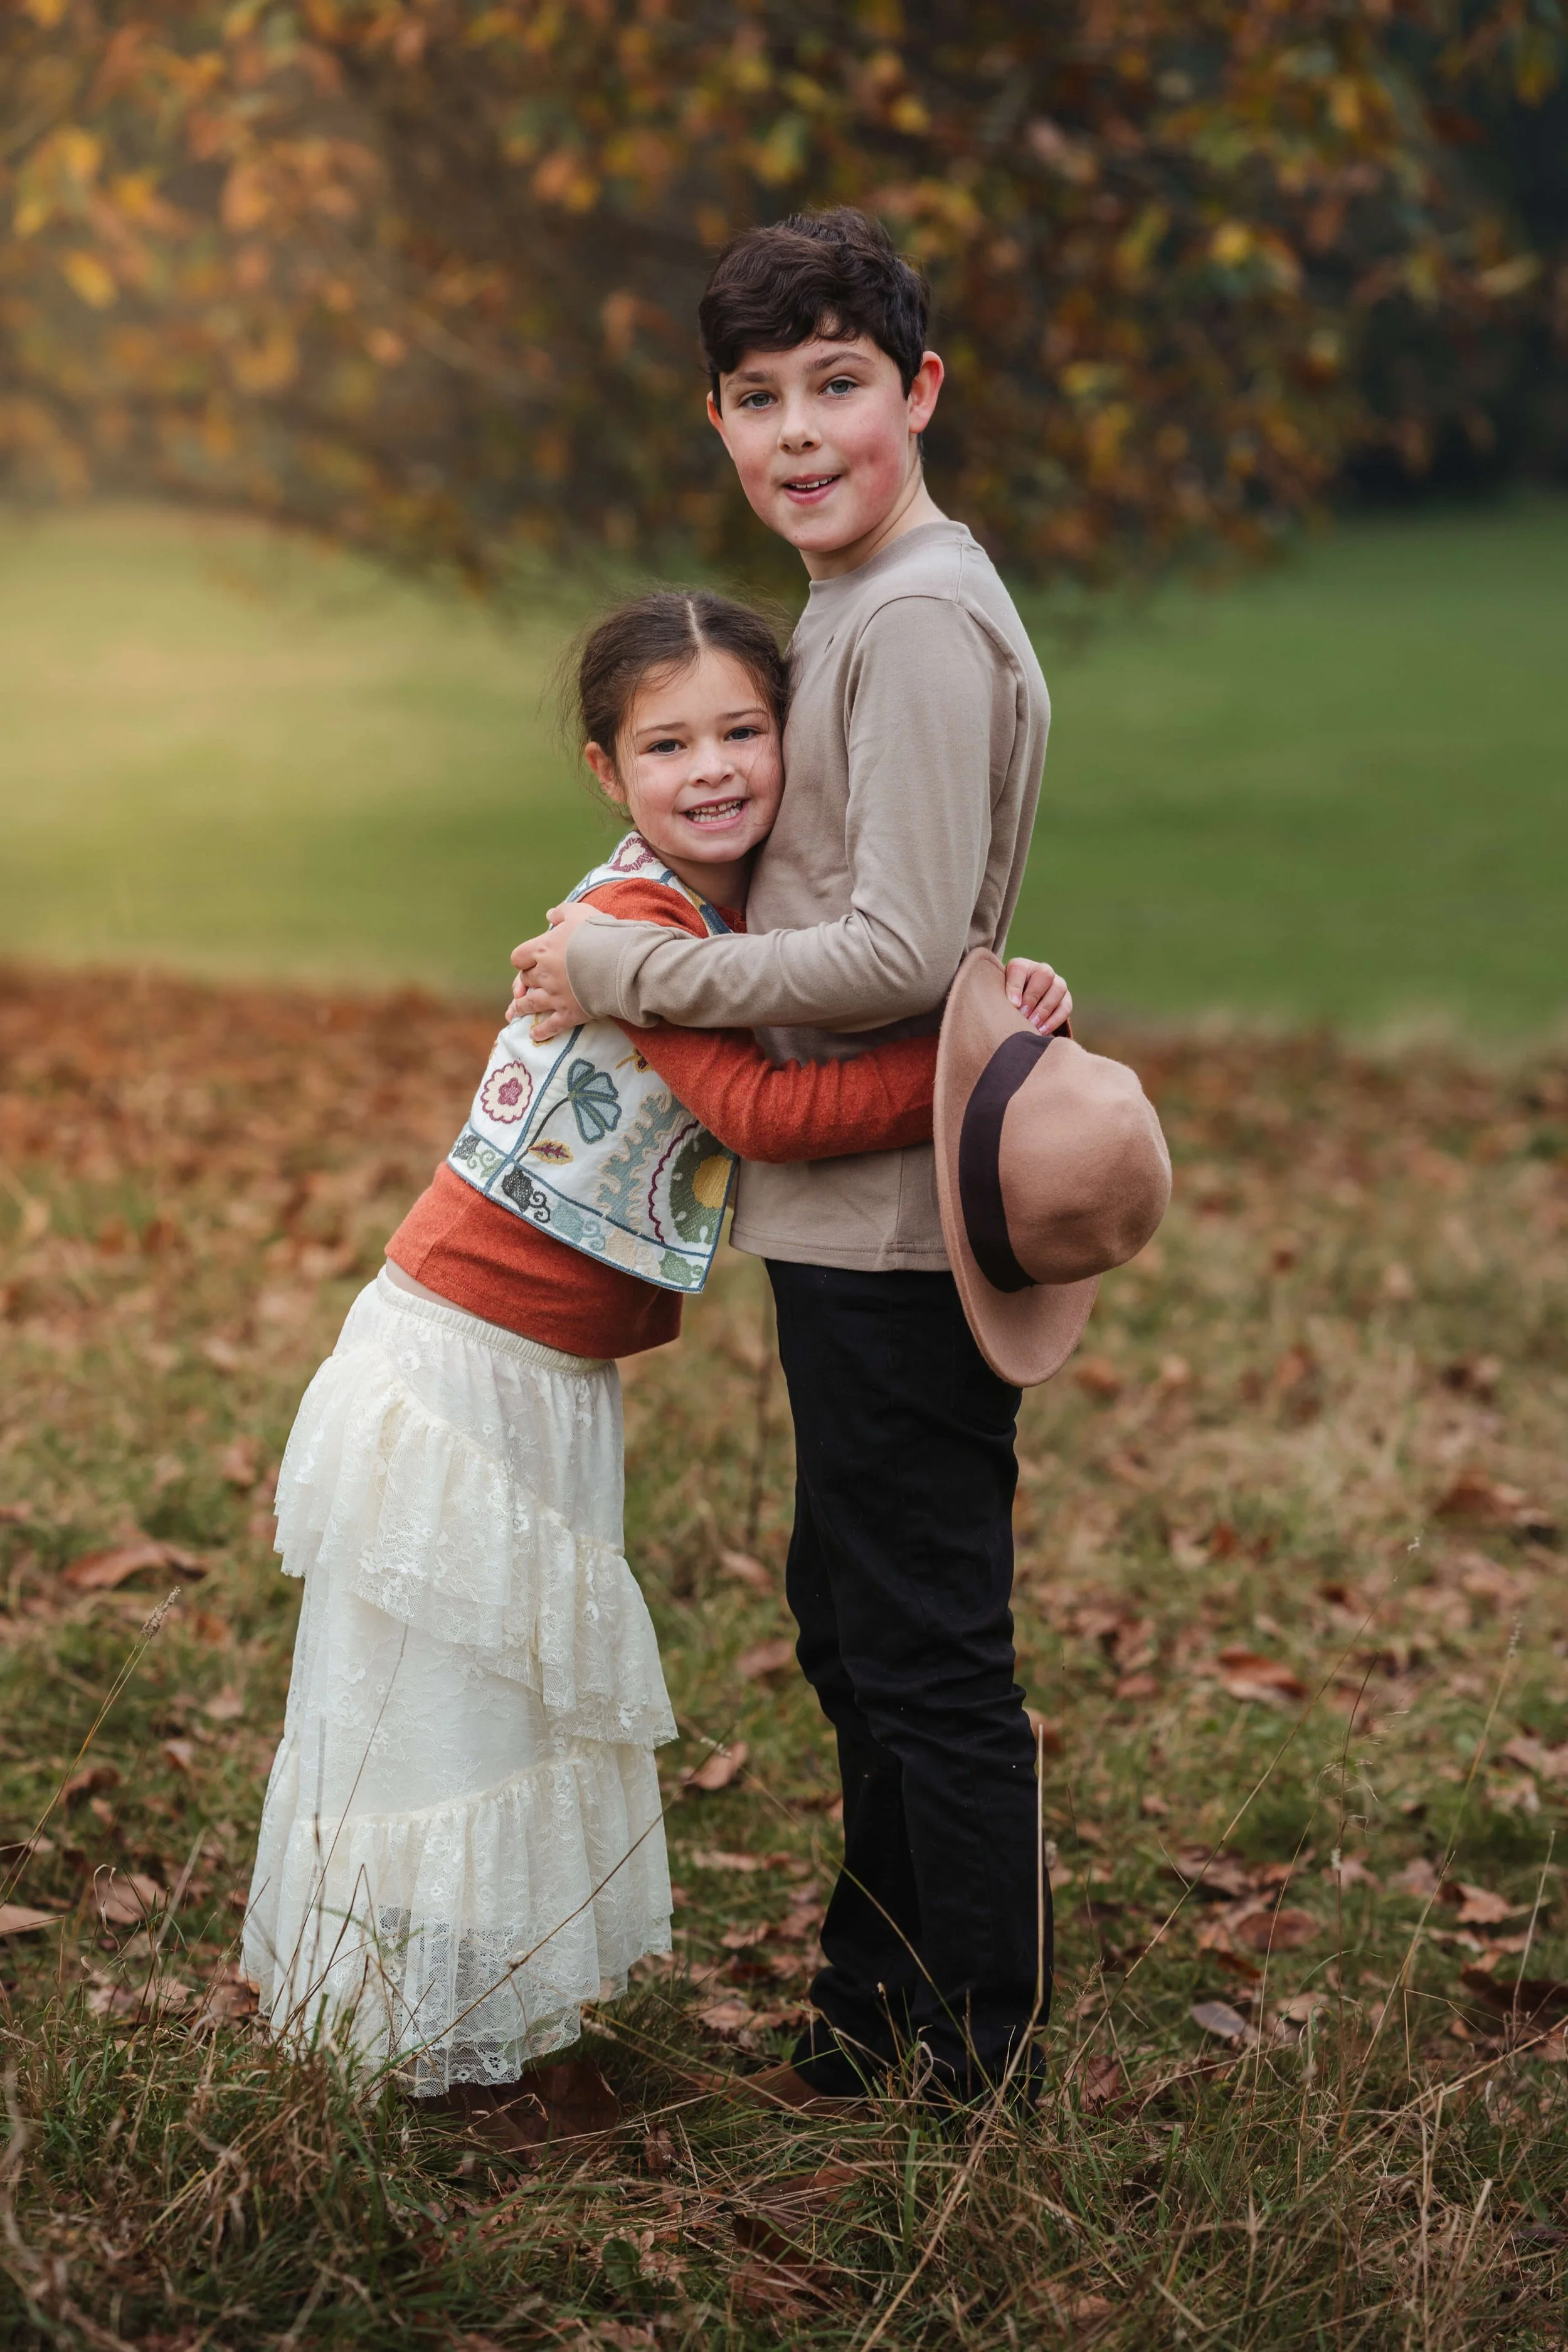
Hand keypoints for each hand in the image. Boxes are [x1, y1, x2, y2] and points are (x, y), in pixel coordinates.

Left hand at [508, 901, 593, 1039]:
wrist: (618, 961)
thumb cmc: (599, 934)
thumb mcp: (579, 913)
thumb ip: (562, 913)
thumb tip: (550, 915)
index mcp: (542, 950)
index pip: (519, 957)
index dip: (522, 960)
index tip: (527, 962)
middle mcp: (544, 974)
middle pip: (525, 980)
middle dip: (523, 983)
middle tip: (522, 988)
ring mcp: (555, 996)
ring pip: (530, 1004)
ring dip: (521, 1008)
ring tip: (515, 1012)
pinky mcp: (569, 1014)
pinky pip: (550, 1026)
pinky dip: (541, 1032)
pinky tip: (534, 1036)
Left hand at [1004, 957, 1071, 1035]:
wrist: (1020, 1009)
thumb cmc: (1006, 1002)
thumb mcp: (1000, 996)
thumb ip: (1002, 998)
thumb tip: (1013, 1007)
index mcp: (1021, 966)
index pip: (1019, 969)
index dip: (1016, 986)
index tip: (1013, 1004)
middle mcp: (1042, 970)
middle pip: (1045, 974)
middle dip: (1033, 997)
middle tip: (1023, 1015)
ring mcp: (1057, 983)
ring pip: (1059, 989)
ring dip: (1045, 1009)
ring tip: (1032, 1025)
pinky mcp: (1066, 999)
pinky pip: (1066, 1007)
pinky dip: (1054, 1020)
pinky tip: (1041, 1031)